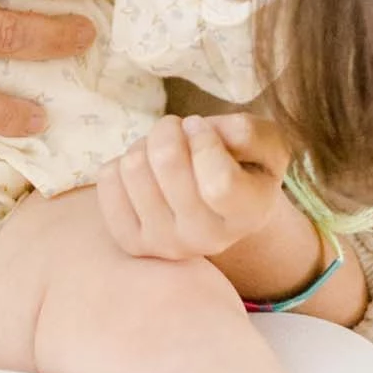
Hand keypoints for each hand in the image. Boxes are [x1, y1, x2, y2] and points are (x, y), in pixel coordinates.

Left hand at [97, 112, 289, 261]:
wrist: (216, 202)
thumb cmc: (242, 164)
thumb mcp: (265, 142)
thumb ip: (248, 131)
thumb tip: (202, 131)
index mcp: (247, 215)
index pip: (218, 182)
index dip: (205, 139)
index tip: (202, 128)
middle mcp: (208, 239)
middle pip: (166, 163)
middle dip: (170, 129)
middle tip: (180, 132)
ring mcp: (166, 244)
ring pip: (133, 166)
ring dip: (145, 144)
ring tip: (164, 154)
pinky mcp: (132, 241)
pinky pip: (107, 179)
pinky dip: (122, 162)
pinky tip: (146, 173)